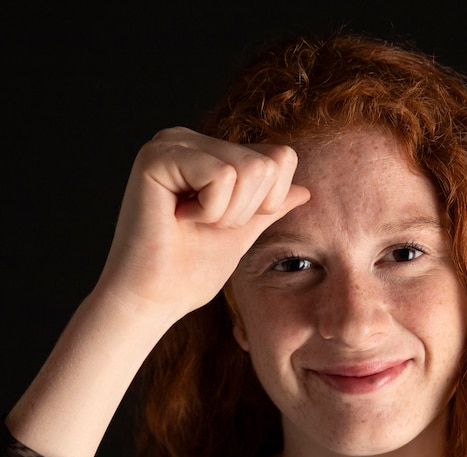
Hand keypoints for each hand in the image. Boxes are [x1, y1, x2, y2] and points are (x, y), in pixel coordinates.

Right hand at [96, 127, 309, 323]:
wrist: (153, 299)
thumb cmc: (189, 272)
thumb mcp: (241, 234)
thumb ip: (268, 207)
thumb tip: (304, 190)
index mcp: (208, 154)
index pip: (278, 158)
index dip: (266, 204)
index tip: (223, 225)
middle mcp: (189, 140)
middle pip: (267, 164)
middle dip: (245, 211)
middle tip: (204, 226)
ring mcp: (171, 143)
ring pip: (250, 168)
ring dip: (228, 213)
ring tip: (191, 223)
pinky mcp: (157, 156)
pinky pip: (222, 176)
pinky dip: (210, 210)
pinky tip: (177, 218)